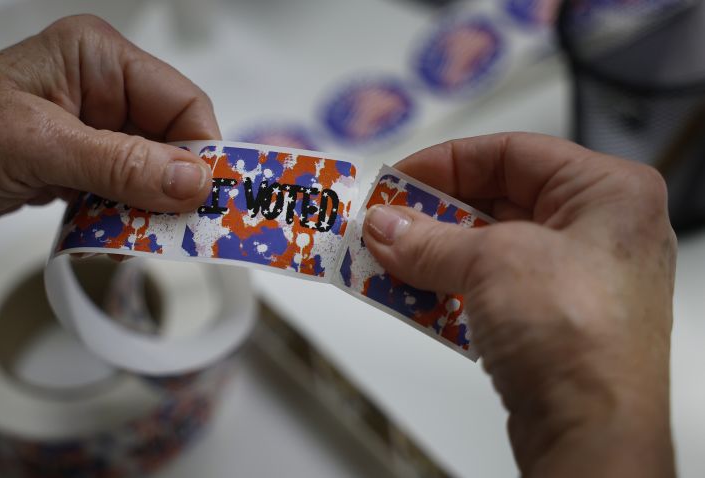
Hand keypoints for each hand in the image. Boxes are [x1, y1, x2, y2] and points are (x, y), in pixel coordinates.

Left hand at [0, 15, 216, 235]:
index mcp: (97, 58)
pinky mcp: (75, 164)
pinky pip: (121, 192)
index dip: (201, 151)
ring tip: (134, 235)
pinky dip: (122, 217)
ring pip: (150, 173)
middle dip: (175, 187)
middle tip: (180, 229)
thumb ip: (121, 164)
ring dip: (147, 208)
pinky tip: (108, 233)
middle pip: (171, 141)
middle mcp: (100, 89)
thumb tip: (193, 180)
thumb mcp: (39, 146)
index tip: (209, 199)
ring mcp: (88, 129)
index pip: (181, 102)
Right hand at [362, 133, 675, 476]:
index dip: (447, 163)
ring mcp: (578, 280)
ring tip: (386, 259)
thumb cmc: (580, 337)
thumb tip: (385, 226)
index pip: (512, 152)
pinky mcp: (554, 322)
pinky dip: (449, 289)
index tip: (398, 180)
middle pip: (497, 202)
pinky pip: (490, 289)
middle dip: (432, 216)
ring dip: (433, 256)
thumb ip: (428, 238)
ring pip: (489, 250)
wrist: (592, 430)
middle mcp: (601, 231)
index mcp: (608, 192)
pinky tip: (410, 295)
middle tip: (383, 222)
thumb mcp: (490, 263)